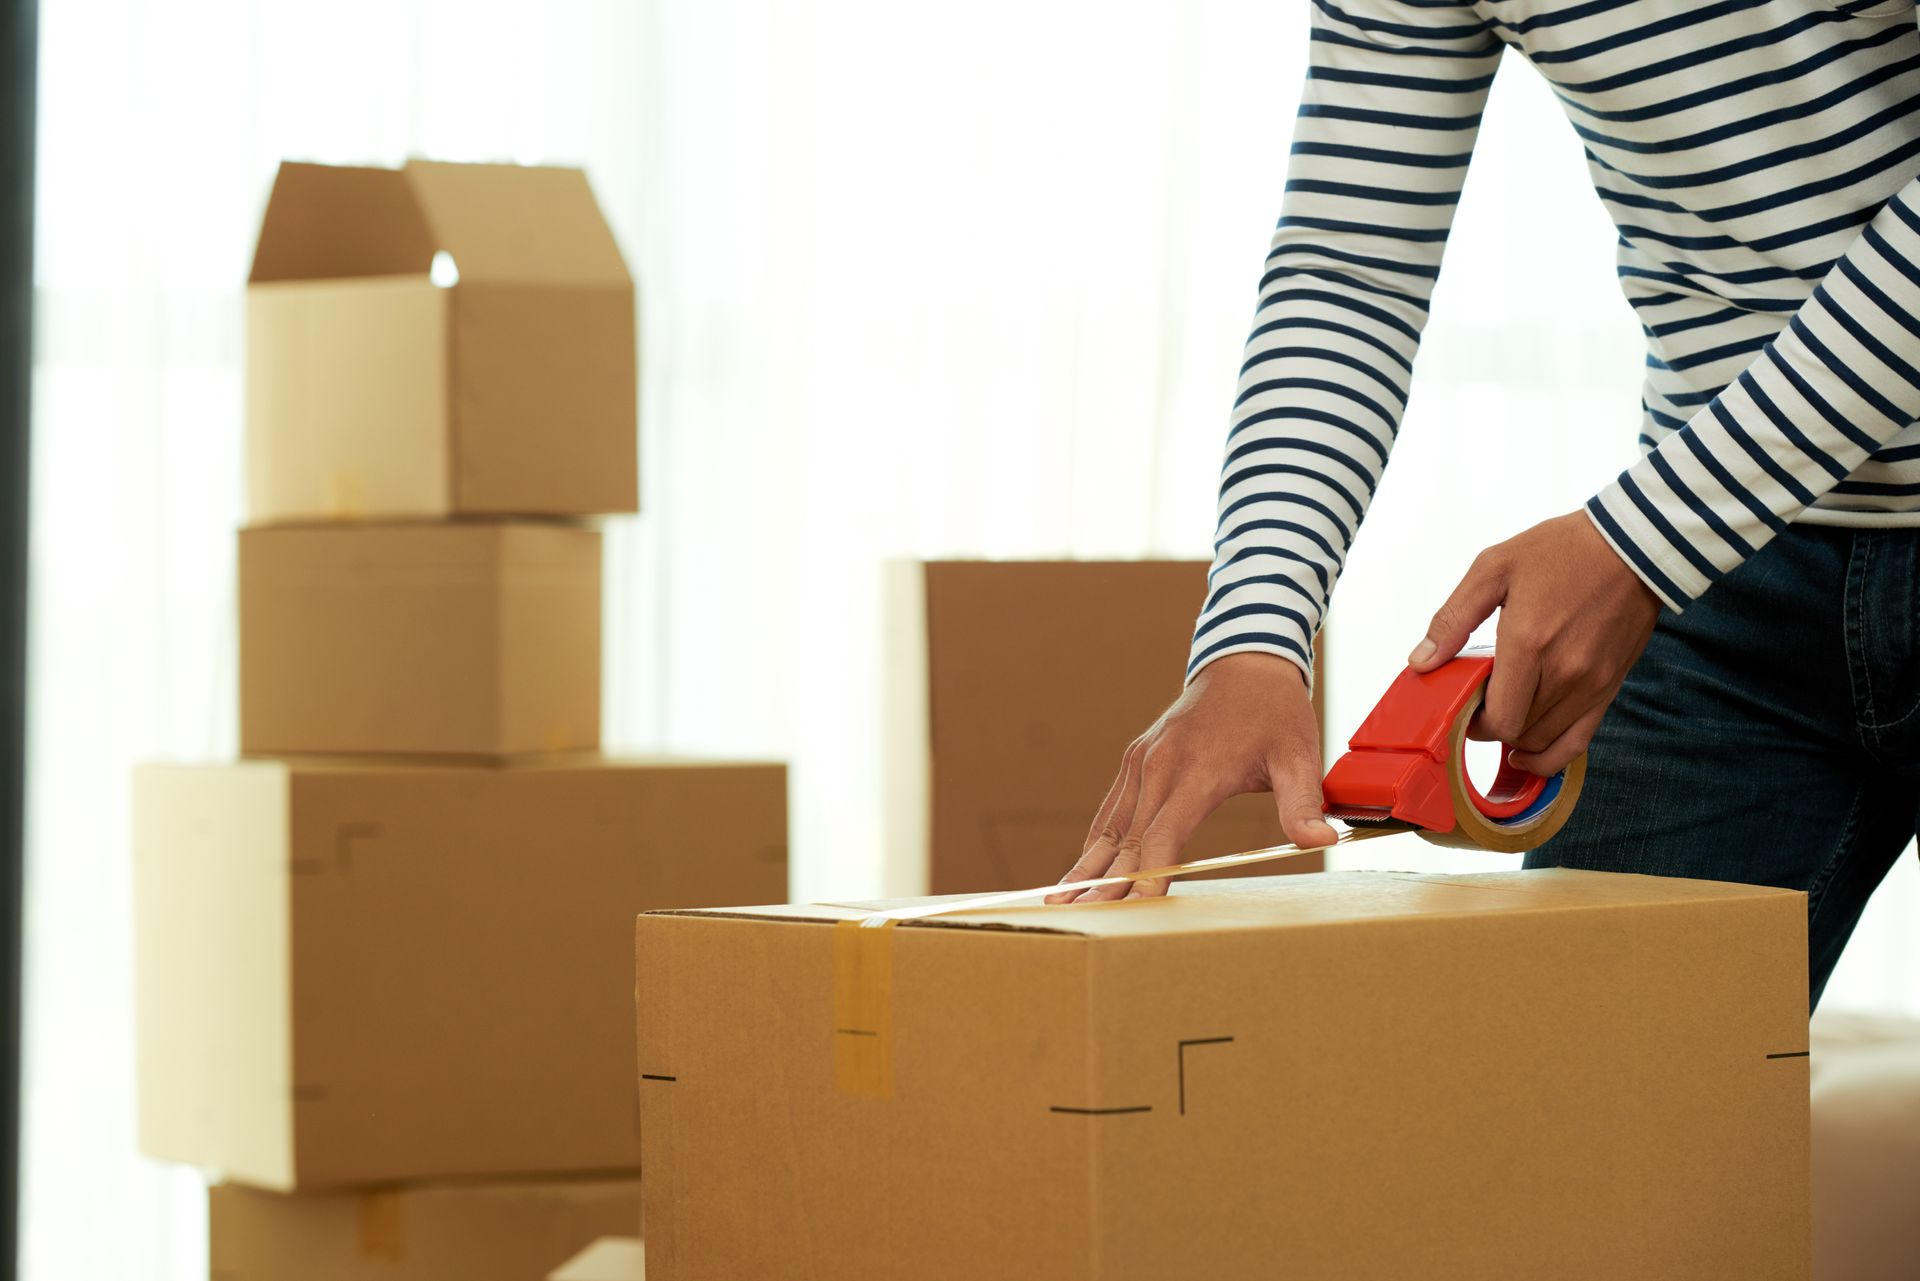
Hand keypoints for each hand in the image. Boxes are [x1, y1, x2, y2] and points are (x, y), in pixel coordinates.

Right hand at [1047, 652, 1335, 903]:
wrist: (1245, 661)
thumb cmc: (1275, 712)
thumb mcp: (1298, 755)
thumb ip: (1302, 801)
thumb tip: (1322, 838)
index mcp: (1197, 770)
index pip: (1163, 834)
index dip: (1148, 874)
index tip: (1137, 909)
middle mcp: (1159, 765)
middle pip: (1125, 838)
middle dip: (1103, 882)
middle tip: (1079, 919)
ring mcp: (1143, 761)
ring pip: (1109, 826)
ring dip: (1086, 865)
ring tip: (1061, 901)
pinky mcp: (1137, 759)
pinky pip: (1111, 809)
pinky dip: (1094, 842)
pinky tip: (1082, 870)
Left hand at [1410, 510, 1660, 774]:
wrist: (1633, 545)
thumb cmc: (1563, 550)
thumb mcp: (1493, 568)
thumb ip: (1453, 619)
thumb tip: (1421, 661)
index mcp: (1529, 642)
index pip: (1498, 718)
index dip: (1474, 721)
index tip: (1465, 703)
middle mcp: (1564, 672)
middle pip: (1517, 732)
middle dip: (1491, 724)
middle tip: (1480, 701)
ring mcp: (1591, 684)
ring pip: (1542, 740)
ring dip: (1516, 734)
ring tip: (1503, 710)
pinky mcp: (1609, 687)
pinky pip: (1577, 742)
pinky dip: (1549, 755)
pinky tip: (1527, 752)